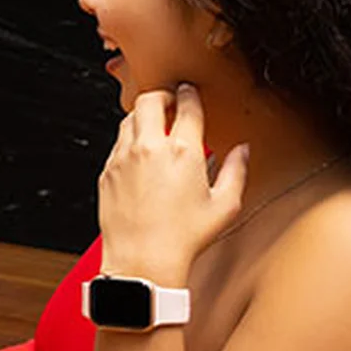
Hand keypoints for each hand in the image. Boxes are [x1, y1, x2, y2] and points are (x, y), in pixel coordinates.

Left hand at [97, 84, 248, 282]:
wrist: (143, 259)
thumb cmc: (185, 236)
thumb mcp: (224, 205)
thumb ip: (237, 171)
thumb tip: (243, 150)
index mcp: (183, 151)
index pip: (187, 106)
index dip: (190, 94)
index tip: (190, 92)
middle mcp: (150, 148)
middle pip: (150, 99)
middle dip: (162, 94)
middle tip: (171, 101)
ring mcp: (124, 158)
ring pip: (129, 118)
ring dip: (144, 115)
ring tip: (156, 124)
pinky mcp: (107, 171)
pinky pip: (117, 143)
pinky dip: (129, 139)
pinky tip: (141, 152)